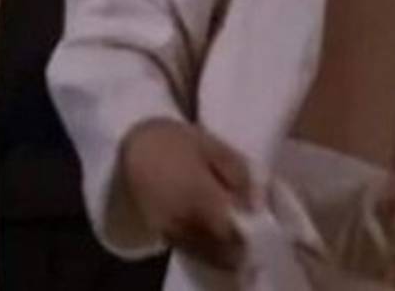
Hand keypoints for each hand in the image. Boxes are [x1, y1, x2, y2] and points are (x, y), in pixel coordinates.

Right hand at [122, 118, 252, 269]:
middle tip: (251, 229)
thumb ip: (237, 173)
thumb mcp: (212, 145)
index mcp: (199, 195)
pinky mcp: (162, 234)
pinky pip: (191, 251)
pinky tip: (214, 236)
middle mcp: (184, 220)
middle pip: (221, 248)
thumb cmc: (174, 140)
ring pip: (206, 254)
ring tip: (234, 233)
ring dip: (224, 250)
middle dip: (240, 244)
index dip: (251, 231)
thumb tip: (255, 202)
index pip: (232, 229)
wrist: (133, 146)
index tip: (261, 222)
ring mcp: (171, 230)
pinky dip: (206, 249)